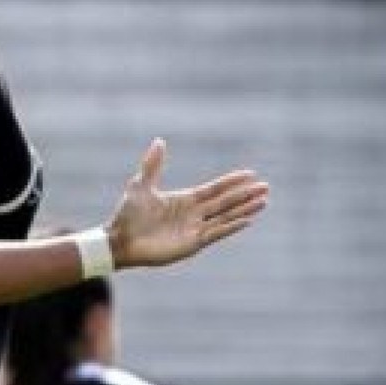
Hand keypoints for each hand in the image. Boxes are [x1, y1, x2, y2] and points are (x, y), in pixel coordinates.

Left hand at [105, 140, 268, 268]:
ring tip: (264, 202)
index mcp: (185, 200)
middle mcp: (193, 214)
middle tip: (266, 187)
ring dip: (244, 209)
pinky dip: (231, 226)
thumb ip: (153, 165)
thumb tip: (160, 141)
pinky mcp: (192, 244)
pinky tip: (247, 220)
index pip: (215, 189)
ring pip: (226, 216)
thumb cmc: (128, 215)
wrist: (119, 240)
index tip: (251, 174)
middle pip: (225, 202)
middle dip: (245, 195)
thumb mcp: (141, 185)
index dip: (232, 182)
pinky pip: (216, 233)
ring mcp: (194, 229)